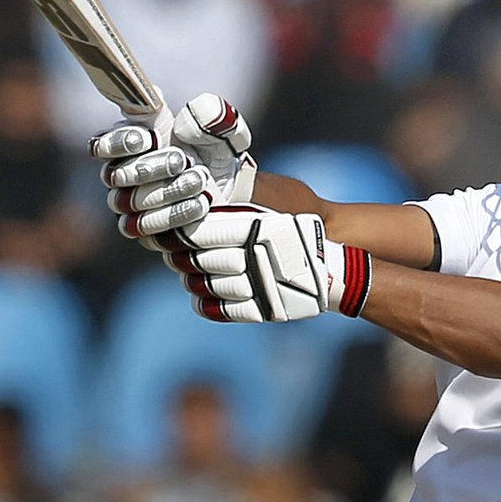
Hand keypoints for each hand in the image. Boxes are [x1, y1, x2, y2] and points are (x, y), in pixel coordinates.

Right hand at [93, 93, 254, 242]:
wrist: (232, 196)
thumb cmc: (217, 156)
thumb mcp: (221, 132)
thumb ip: (207, 116)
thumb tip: (181, 118)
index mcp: (131, 144)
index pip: (102, 145)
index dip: (118, 142)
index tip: (149, 137)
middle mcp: (123, 175)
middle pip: (117, 175)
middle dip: (151, 167)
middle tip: (182, 160)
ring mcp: (131, 206)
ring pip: (132, 202)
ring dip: (167, 191)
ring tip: (199, 180)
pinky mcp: (145, 233)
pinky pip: (148, 229)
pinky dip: (176, 215)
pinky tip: (202, 205)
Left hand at [174, 203, 370, 324]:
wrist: (334, 261)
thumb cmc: (300, 223)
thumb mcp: (273, 200)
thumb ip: (238, 197)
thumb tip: (200, 191)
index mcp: (253, 225)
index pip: (199, 230)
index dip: (177, 231)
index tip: (166, 230)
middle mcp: (254, 255)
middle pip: (198, 258)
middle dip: (180, 256)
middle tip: (171, 251)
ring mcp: (259, 284)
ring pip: (206, 285)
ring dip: (191, 280)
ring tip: (186, 273)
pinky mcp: (264, 308)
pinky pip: (223, 310)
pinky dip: (206, 305)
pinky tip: (200, 297)